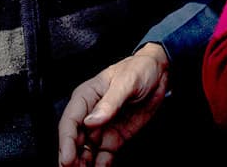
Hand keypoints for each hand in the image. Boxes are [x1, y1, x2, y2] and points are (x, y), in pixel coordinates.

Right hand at [58, 44, 169, 166]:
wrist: (160, 73)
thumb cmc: (140, 69)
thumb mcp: (127, 81)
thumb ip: (110, 102)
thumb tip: (92, 121)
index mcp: (86, 97)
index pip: (70, 122)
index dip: (66, 142)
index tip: (67, 158)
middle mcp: (90, 115)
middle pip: (75, 141)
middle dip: (72, 158)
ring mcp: (101, 128)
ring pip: (86, 151)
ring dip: (84, 164)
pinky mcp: (114, 138)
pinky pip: (104, 156)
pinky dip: (100, 165)